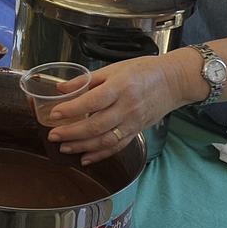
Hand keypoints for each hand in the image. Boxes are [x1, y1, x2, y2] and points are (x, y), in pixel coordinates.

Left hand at [44, 57, 188, 165]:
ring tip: (64, 148)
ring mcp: (133, 121)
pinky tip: (85, 158)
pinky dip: (100, 155)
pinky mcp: (137, 131)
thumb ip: (86, 80)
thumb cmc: (142, 71)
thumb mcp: (113, 69)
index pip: (92, 101)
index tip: (54, 114)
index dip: (72, 109)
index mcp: (119, 87)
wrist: (173, 81)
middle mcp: (127, 107)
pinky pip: (117, 146)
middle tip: (53, 136)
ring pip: (105, 140)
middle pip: (96, 125)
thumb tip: (61, 88)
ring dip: (82, 146)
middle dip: (72, 133)